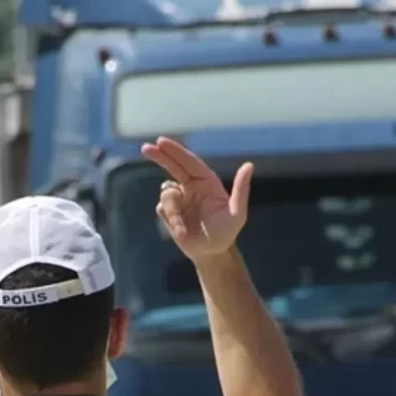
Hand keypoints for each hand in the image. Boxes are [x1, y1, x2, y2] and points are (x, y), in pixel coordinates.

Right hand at [140, 136, 252, 261]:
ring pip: (166, 194)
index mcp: (206, 182)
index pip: (189, 162)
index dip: (176, 152)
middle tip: (146, 148)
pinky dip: (170, 220)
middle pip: (173, 166)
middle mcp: (191, 186)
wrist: (211, 253)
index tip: (161, 142)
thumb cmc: (227, 232)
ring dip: (172, 212)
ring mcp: (179, 199)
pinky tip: (181, 232)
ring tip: (181, 230)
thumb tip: (249, 165)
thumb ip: (241, 190)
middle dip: (160, 156)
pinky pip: (162, 209)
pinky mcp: (170, 213)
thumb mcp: (237, 213)